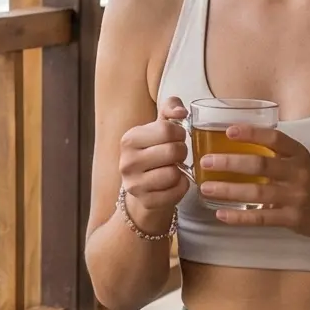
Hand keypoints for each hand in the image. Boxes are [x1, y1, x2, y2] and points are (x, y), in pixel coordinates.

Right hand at [116, 98, 189, 229]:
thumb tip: (181, 111)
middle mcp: (127, 162)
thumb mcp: (158, 127)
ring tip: (173, 168)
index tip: (177, 138)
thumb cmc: (154, 153)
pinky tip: (174, 183)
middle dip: (182, 152)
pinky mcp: (146, 201)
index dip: (180, 133)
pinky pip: (177, 191)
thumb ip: (170, 109)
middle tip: (177, 155)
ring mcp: (134, 185)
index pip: (166, 129)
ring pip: (174, 173)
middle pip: (173, 151)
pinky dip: (182, 186)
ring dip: (181, 171)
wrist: (143, 189)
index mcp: (129, 139)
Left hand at [195, 125, 309, 238]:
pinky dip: (239, 217)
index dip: (252, 133)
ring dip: (228, 190)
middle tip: (206, 162)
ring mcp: (296, 197)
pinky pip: (261, 218)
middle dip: (230, 163)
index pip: (275, 138)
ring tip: (206, 188)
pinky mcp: (292, 218)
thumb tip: (238, 142)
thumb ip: (277, 154)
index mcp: (300, 155)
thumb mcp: (302, 162)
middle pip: (261, 165)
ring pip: (257, 192)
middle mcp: (299, 173)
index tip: (228, 131)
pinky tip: (221, 214)